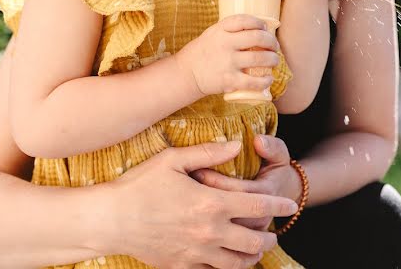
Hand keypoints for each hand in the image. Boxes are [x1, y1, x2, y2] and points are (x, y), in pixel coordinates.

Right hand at [110, 141, 298, 268]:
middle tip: (274, 232)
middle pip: (255, 242)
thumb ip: (208, 152)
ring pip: (238, 264)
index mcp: (211, 203)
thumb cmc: (139, 185)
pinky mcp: (183, 267)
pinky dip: (226, 268)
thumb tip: (237, 145)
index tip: (291, 206)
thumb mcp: (173, 159)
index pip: (259, 206)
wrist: (109, 220)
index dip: (279, 206)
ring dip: (253, 256)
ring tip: (256, 249)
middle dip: (270, 237)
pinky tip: (227, 260)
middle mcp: (210, 232)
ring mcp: (197, 254)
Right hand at [176, 14, 279, 95]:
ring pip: (259, 58)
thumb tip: (259, 28)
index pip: (245, 20)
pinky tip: (269, 79)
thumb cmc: (204, 51)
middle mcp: (225, 44)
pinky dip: (265, 81)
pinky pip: (253, 81)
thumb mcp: (213, 33)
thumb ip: (231, 29)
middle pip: (257, 38)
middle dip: (272, 42)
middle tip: (275, 47)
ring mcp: (228, 62)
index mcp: (220, 30)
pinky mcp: (229, 81)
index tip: (265, 28)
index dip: (260, 22)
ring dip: (273, 59)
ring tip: (274, 61)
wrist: (187, 73)